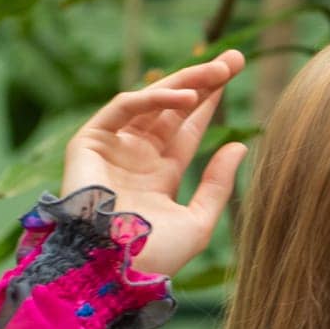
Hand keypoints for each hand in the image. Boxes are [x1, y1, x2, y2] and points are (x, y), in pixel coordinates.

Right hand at [60, 49, 247, 279]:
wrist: (113, 270)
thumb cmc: (155, 256)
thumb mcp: (198, 220)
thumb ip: (218, 184)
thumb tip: (241, 144)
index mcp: (158, 176)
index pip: (187, 129)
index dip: (210, 102)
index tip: (235, 75)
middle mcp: (135, 157)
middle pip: (172, 109)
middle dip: (201, 81)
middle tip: (234, 58)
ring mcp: (112, 147)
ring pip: (151, 102)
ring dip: (185, 83)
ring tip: (220, 70)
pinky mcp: (89, 142)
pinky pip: (123, 107)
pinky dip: (154, 97)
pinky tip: (187, 96)